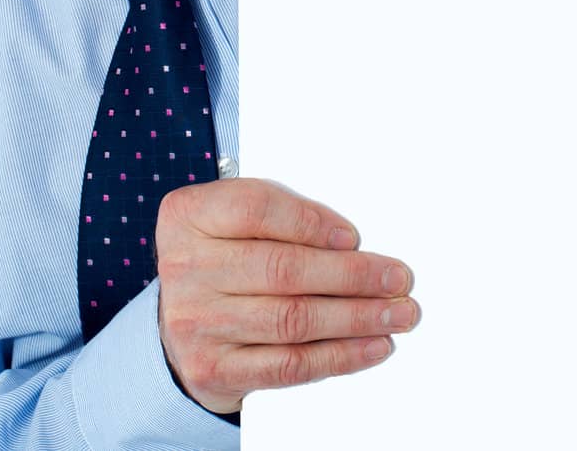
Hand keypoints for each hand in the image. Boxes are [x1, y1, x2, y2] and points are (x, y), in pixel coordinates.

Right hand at [154, 177, 419, 414]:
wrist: (179, 320)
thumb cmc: (221, 258)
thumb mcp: (232, 220)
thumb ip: (282, 218)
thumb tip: (352, 243)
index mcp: (189, 216)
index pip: (255, 209)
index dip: (310, 222)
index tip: (354, 237)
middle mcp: (186, 267)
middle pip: (282, 268)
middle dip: (352, 275)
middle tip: (397, 278)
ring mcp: (196, 322)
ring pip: (293, 319)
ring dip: (357, 317)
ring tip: (397, 313)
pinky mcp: (214, 368)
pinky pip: (289, 364)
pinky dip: (339, 355)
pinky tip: (371, 345)